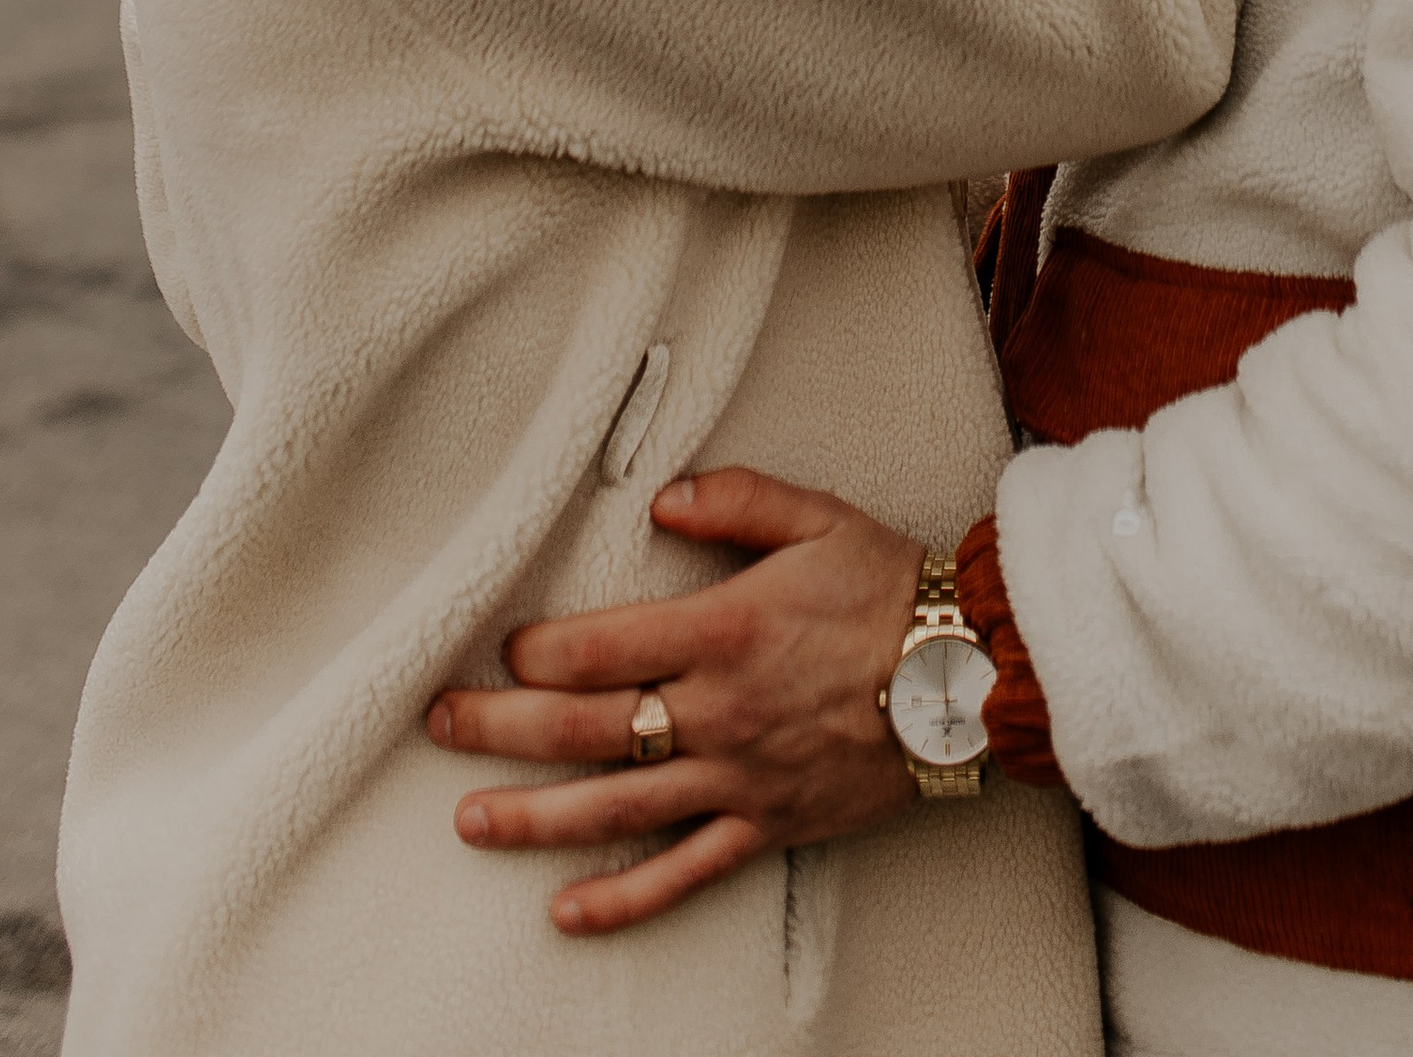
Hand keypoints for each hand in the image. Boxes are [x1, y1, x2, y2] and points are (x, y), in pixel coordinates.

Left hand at [427, 465, 922, 934]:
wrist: (973, 673)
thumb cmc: (894, 590)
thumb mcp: (819, 516)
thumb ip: (737, 499)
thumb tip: (661, 499)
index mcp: (724, 630)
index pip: (600, 648)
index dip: (538, 653)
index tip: (502, 650)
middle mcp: (718, 711)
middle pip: (586, 730)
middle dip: (500, 730)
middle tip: (439, 727)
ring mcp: (738, 778)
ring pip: (616, 810)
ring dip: (534, 818)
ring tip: (470, 821)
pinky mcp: (767, 825)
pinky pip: (684, 873)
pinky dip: (622, 901)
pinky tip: (566, 913)